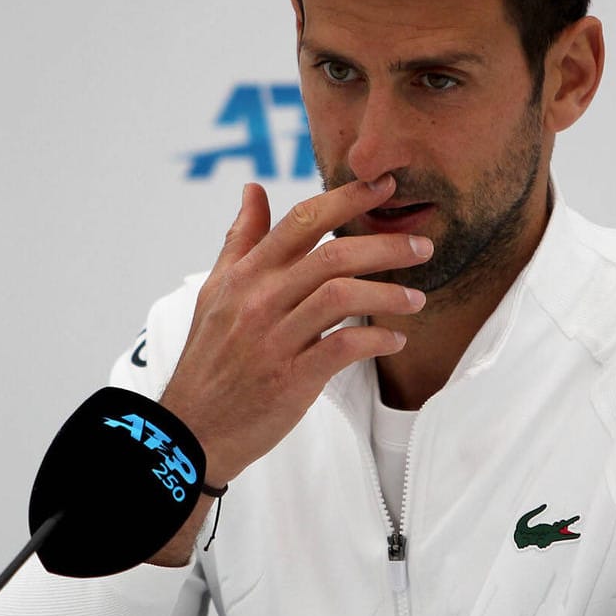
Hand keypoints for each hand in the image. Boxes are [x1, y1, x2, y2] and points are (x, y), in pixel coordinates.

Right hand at [160, 175, 432, 486]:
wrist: (193, 428)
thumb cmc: (209, 358)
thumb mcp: (215, 291)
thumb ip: (241, 239)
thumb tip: (253, 189)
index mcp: (245, 275)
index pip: (301, 221)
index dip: (347, 198)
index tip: (384, 187)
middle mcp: (259, 300)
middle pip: (332, 255)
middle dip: (386, 246)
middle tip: (423, 247)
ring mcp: (275, 339)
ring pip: (342, 296)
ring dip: (388, 294)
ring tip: (416, 299)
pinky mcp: (291, 378)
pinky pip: (344, 346)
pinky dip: (377, 338)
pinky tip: (394, 339)